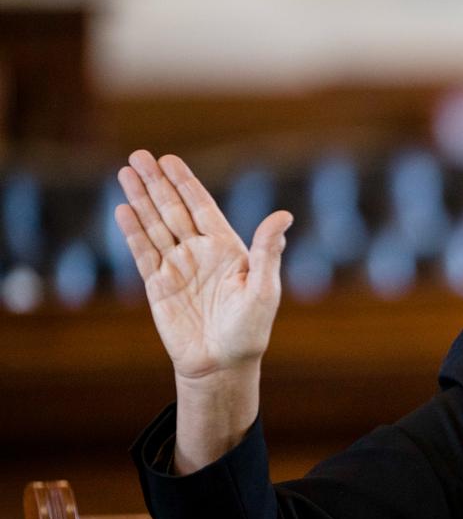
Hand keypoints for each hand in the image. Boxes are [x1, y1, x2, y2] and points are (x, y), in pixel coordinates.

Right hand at [115, 150, 292, 380]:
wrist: (223, 364)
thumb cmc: (250, 329)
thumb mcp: (264, 289)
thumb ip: (267, 252)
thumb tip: (284, 215)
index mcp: (227, 249)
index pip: (202, 207)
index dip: (186, 183)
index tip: (170, 160)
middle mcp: (199, 252)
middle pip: (173, 209)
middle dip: (157, 183)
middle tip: (140, 154)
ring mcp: (177, 267)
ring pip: (155, 225)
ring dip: (140, 200)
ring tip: (125, 172)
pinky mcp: (158, 286)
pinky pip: (143, 253)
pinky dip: (133, 232)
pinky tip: (123, 210)